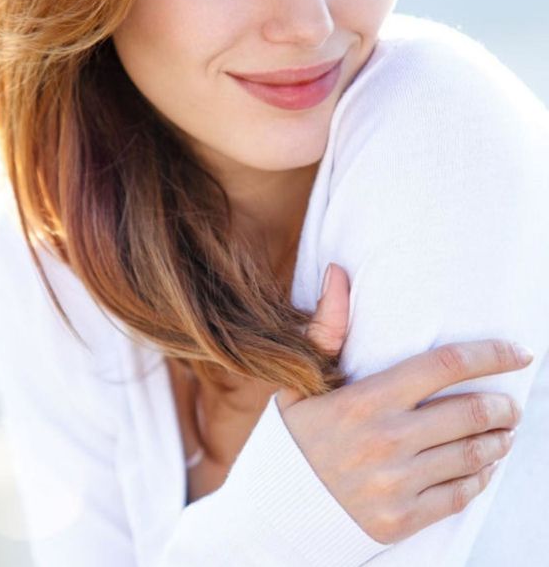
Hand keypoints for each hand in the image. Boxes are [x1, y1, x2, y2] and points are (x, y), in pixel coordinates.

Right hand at [277, 264, 530, 544]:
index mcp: (366, 400)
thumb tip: (338, 272)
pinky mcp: (400, 520)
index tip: (518, 353)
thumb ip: (327, 326)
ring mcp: (395, 484)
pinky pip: (458, 495)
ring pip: (472, 455)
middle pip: (470, 413)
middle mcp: (386, 441)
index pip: (445, 366)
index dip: (490, 355)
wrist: (274, 507)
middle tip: (511, 403)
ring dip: (498, 441)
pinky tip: (482, 467)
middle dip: (503, 406)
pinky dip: (479, 478)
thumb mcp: (302, 377)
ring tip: (503, 433)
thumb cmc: (294, 434)